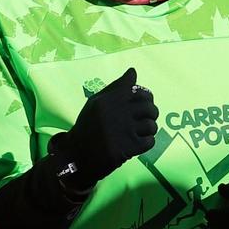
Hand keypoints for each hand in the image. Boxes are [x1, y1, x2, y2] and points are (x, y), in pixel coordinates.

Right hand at [52, 68, 158, 190]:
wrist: (77, 155)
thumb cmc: (87, 127)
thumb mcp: (95, 103)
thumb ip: (116, 87)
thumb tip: (133, 72)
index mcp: (109, 100)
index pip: (139, 93)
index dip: (146, 98)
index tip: (143, 104)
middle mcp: (117, 113)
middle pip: (149, 108)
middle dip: (151, 113)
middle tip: (144, 119)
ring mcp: (124, 130)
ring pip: (151, 125)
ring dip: (149, 129)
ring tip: (140, 132)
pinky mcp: (128, 147)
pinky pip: (150, 141)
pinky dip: (146, 142)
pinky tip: (137, 143)